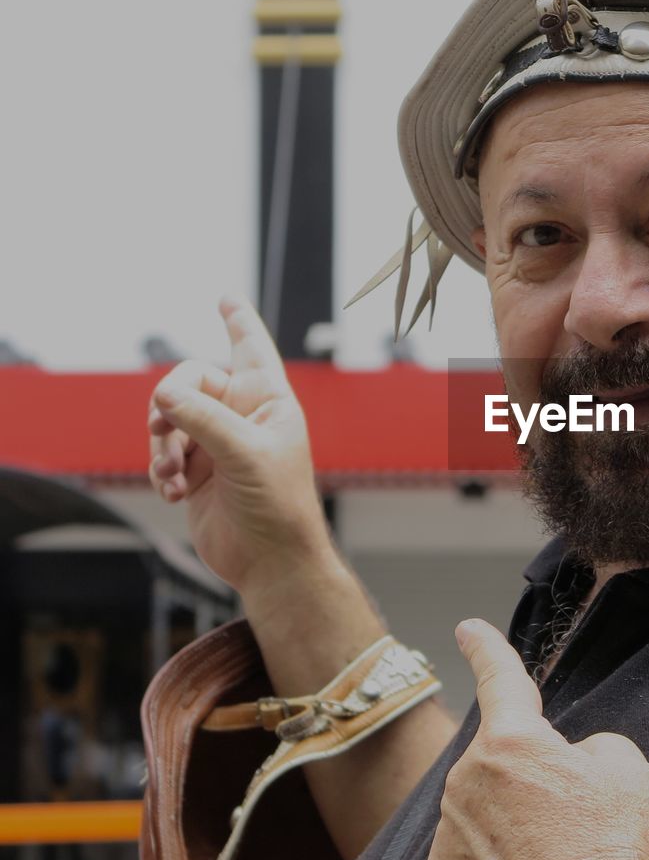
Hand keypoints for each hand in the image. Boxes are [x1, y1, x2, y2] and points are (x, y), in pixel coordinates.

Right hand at [146, 294, 335, 590]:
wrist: (270, 561)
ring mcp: (219, 443)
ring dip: (162, 445)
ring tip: (173, 476)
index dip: (239, 322)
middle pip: (190, 381)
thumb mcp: (244, 454)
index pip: (252, 349)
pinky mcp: (200, 472)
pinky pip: (164, 454)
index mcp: (269, 401)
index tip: (226, 298)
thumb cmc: (276, 506)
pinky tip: (175, 493)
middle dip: (169, 402)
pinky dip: (162, 470)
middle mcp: (243, 417)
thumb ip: (203, 419)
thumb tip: (162, 393)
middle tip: (160, 426)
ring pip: (170, 419)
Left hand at [426, 619, 648, 859]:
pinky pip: (469, 846)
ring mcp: (450, 830)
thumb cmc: (616, 849)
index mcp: (513, 740)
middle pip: (500, 756)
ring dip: (511, 814)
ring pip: (482, 802)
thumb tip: (569, 759)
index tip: (469, 629)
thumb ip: (587, 745)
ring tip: (555, 851)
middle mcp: (468, 778)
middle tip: (571, 811)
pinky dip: (495, 854)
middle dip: (529, 772)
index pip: (499, 678)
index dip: (486, 648)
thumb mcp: (627, 768)